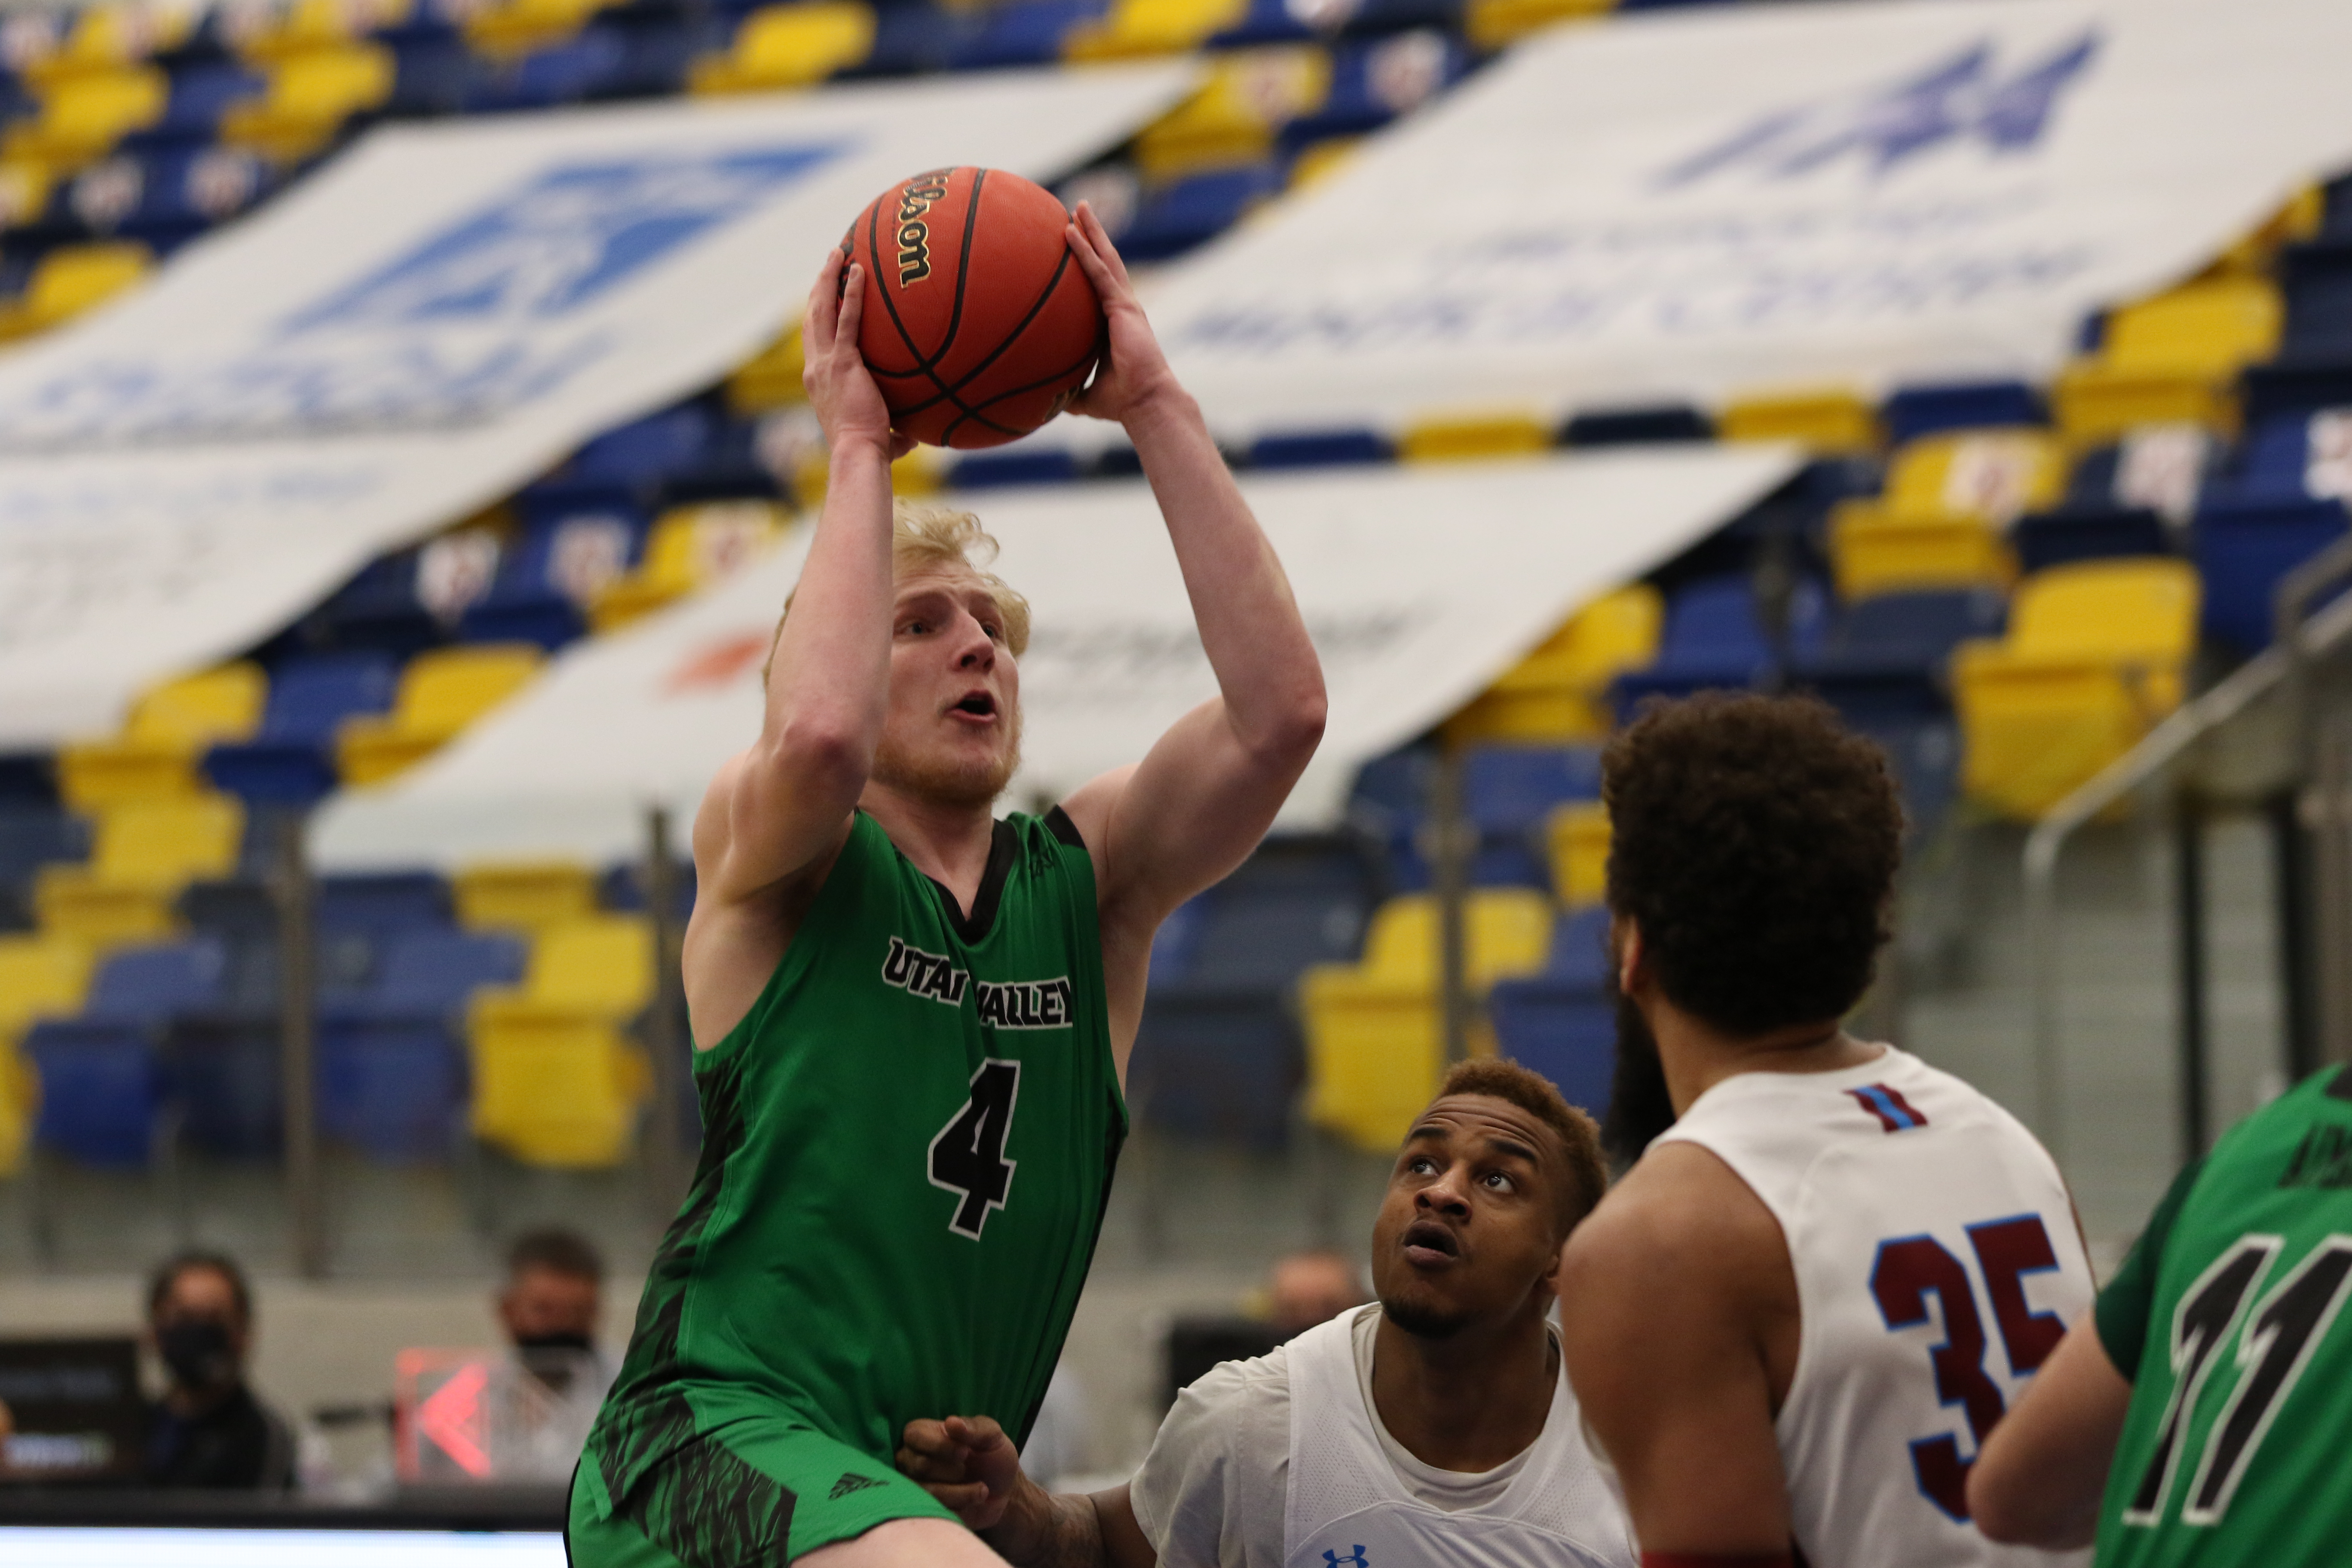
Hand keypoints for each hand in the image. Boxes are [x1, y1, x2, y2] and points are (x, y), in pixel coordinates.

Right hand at [802, 247, 914, 461]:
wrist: (859, 454)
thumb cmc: (871, 452)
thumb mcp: (882, 434)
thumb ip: (896, 429)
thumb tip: (916, 435)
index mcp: (819, 380)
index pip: (815, 339)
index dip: (818, 314)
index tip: (825, 294)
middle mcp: (815, 367)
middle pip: (812, 316)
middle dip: (819, 285)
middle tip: (830, 262)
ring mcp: (825, 362)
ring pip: (820, 310)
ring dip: (827, 278)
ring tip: (838, 252)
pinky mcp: (842, 361)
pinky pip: (846, 319)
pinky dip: (850, 292)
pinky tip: (859, 271)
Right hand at [897, 1414, 1023, 1531]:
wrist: (1003, 1490)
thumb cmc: (992, 1454)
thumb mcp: (992, 1436)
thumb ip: (973, 1428)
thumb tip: (951, 1422)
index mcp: (923, 1433)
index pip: (914, 1435)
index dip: (939, 1445)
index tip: (965, 1452)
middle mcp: (912, 1460)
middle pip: (920, 1465)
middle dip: (953, 1470)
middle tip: (970, 1469)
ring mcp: (916, 1487)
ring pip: (927, 1493)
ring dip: (960, 1493)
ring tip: (982, 1490)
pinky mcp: (925, 1511)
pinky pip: (935, 1512)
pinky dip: (959, 1508)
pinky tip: (974, 1502)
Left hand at [1063, 202, 1182, 426]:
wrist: (1145, 402)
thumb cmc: (1122, 402)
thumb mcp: (1086, 394)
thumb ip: (1068, 390)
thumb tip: (1045, 401)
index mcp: (1117, 322)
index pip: (1101, 284)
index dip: (1090, 261)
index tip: (1076, 243)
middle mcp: (1123, 307)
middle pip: (1106, 261)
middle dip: (1094, 234)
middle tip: (1079, 209)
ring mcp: (1125, 304)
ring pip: (1106, 258)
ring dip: (1092, 230)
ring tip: (1078, 206)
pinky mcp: (1123, 307)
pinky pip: (1099, 272)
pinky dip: (1084, 251)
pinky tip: (1069, 231)